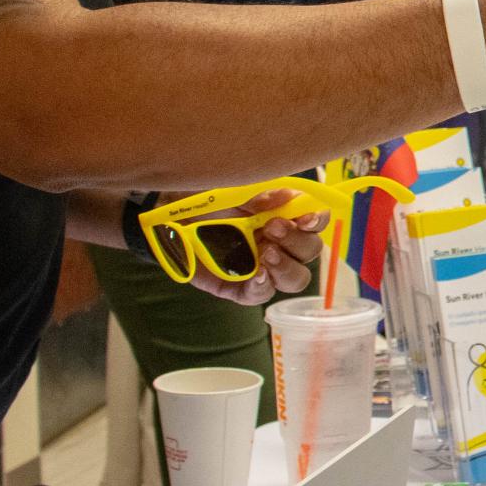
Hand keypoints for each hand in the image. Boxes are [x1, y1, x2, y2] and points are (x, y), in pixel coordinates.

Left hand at [184, 189, 326, 306]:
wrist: (167, 219)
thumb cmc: (203, 200)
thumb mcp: (232, 190)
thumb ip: (260, 195)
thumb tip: (290, 196)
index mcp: (284, 216)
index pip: (315, 220)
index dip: (318, 220)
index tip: (306, 217)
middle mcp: (279, 243)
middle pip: (310, 251)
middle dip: (297, 240)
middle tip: (273, 228)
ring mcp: (262, 268)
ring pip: (296, 278)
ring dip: (287, 266)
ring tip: (267, 254)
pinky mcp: (241, 289)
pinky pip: (262, 295)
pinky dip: (263, 285)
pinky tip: (257, 273)